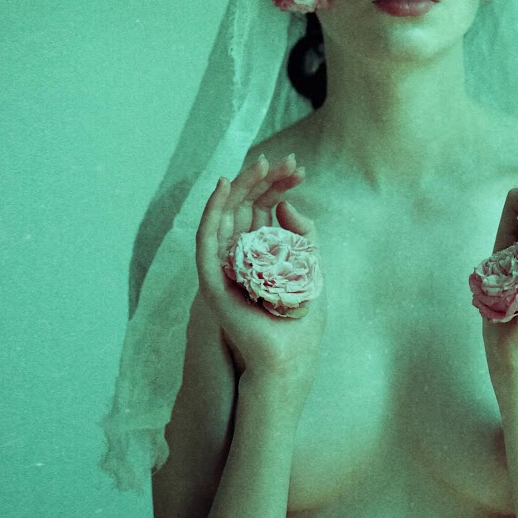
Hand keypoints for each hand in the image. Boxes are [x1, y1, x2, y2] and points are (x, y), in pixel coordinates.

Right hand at [195, 153, 325, 391]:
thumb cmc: (301, 322)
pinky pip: (207, 239)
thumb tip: (286, 205)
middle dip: (263, 180)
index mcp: (262, 254)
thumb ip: (302, 237)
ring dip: (239, 187)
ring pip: (224, 216)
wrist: (289, 358)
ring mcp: (224, 267)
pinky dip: (211, 211)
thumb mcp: (310, 270)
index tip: (300, 168)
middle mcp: (240, 257)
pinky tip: (222, 188)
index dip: (279, 186)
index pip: (265, 209)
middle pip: (246, 207)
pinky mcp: (211, 280)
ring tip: (257, 165)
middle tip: (284, 160)